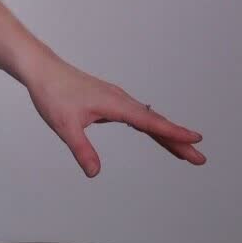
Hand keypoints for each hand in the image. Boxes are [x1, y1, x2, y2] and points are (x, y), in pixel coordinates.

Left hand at [22, 47, 205, 177]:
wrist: (41, 70)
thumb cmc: (52, 93)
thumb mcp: (64, 126)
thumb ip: (81, 149)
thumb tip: (94, 173)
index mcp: (114, 103)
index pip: (150, 122)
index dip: (173, 133)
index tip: (196, 140)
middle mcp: (120, 100)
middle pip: (155, 122)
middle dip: (178, 140)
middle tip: (199, 158)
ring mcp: (116, 100)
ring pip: (148, 119)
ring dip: (167, 135)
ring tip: (185, 152)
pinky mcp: (110, 101)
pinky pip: (137, 117)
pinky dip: (151, 128)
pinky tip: (157, 135)